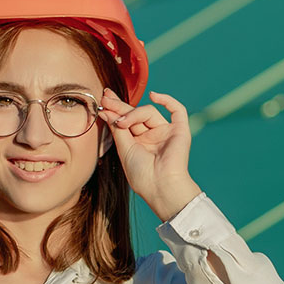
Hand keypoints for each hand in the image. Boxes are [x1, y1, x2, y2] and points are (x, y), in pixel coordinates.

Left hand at [98, 88, 201, 220]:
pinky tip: (153, 96)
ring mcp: (166, 132)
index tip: (103, 100)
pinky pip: (177, 110)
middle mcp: (152, 136)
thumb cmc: (141, 175)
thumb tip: (107, 111)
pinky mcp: (180, 131)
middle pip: (136, 114)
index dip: (115, 110)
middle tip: (106, 98)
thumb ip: (117, 129)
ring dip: (134, 113)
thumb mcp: (124, 149)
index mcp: (138, 142)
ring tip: (122, 122)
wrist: (160, 186)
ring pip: (149, 112)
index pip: (126, 120)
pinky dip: (167, 100)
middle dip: (121, 105)